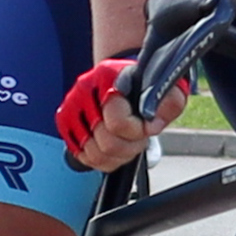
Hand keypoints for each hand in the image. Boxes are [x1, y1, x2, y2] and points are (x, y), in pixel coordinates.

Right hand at [57, 58, 185, 170]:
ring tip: (127, 141)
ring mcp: (71, 106)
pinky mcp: (65, 122)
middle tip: (138, 136)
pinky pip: (83, 156)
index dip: (137, 132)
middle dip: (129, 146)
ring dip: (117, 155)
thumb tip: (154, 123)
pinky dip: (102, 159)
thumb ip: (170, 103)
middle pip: (105, 143)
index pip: (117, 122)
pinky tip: (114, 146)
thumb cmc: (145, 85)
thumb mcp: (168, 88)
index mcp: (108, 76)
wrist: (125, 78)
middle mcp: (84, 89)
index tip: (148, 127)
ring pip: (93, 154)